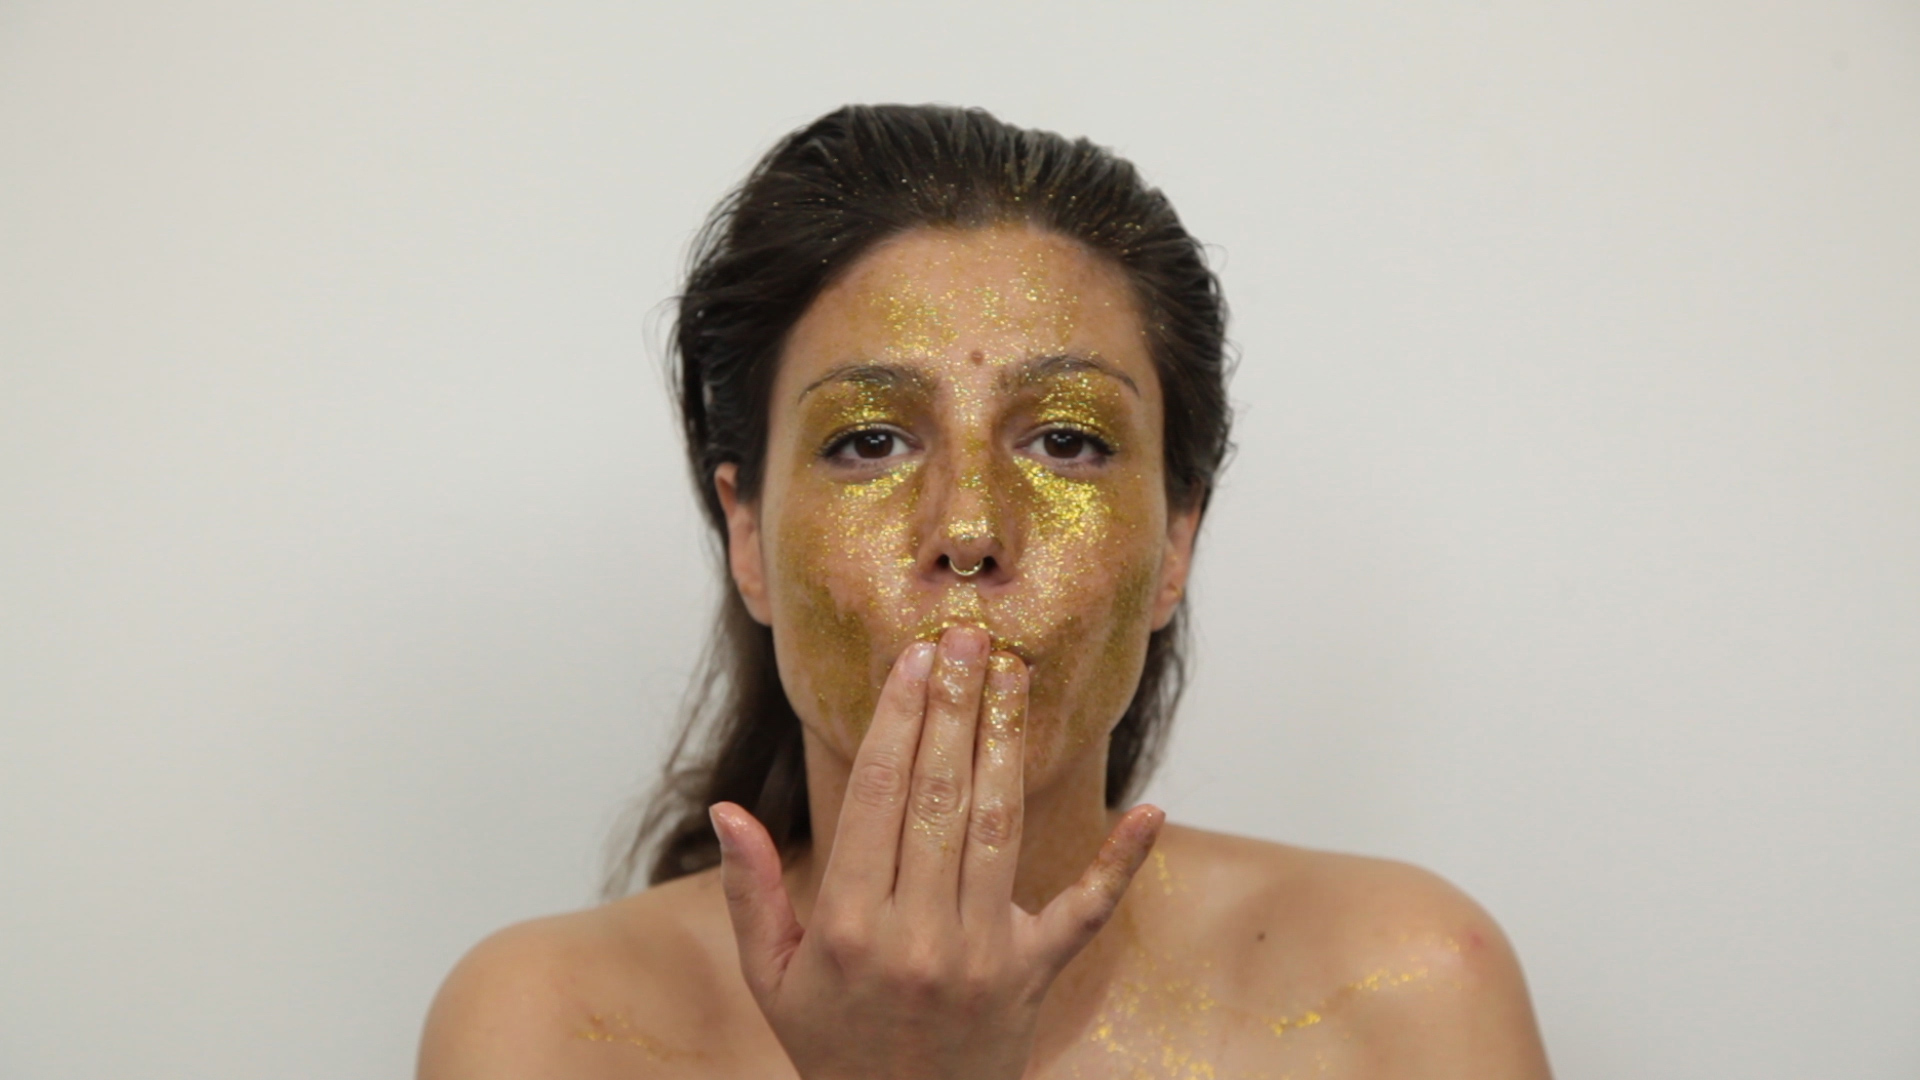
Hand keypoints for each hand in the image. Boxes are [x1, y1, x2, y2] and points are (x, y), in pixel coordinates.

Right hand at [708, 625, 1164, 1079]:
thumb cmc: (832, 1045)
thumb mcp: (771, 978)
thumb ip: (752, 891)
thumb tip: (726, 810)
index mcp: (847, 925)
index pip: (875, 795)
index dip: (896, 719)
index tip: (913, 660)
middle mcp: (917, 933)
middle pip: (939, 795)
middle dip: (953, 708)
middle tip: (966, 639)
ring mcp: (983, 955)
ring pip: (1000, 826)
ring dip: (1008, 743)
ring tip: (1013, 677)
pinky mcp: (1035, 976)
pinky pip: (1086, 911)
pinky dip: (1120, 862)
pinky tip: (1149, 810)